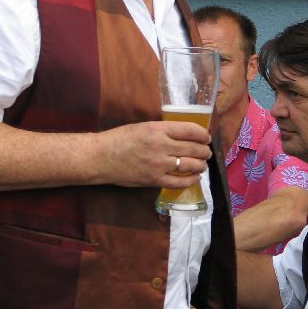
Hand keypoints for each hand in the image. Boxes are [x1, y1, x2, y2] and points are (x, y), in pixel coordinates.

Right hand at [96, 119, 210, 188]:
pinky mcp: (154, 180)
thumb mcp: (143, 127)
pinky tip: (195, 177)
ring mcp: (158, 165)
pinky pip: (179, 182)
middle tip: (206, 152)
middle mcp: (161, 146)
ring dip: (201, 165)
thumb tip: (184, 135)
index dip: (203, 134)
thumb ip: (163, 131)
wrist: (101, 157)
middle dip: (204, 151)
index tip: (206, 137)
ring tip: (203, 165)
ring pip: (190, 166)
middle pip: (194, 149)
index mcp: (158, 129)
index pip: (190, 130)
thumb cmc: (119, 139)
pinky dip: (191, 180)